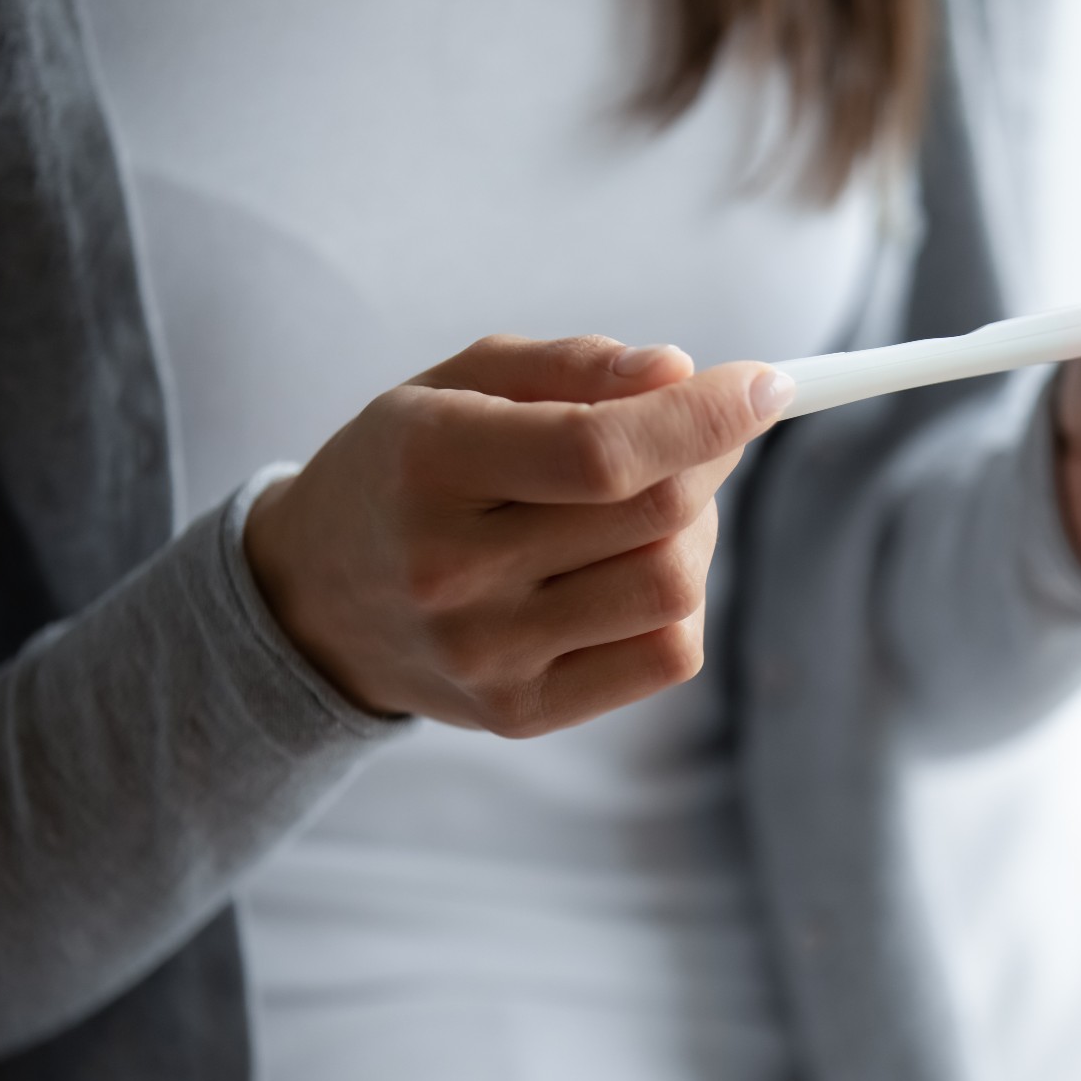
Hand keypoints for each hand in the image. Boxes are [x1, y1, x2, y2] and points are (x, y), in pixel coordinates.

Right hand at [244, 335, 793, 733]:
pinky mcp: (520, 713)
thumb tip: (682, 372)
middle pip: (655, 516)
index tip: (766, 385)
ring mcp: (487, 655)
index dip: (704, 416)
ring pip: (672, 587)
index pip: (600, 450)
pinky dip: (677, 602)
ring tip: (650, 506)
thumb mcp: (461, 382)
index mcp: (431, 463)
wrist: (314, 600)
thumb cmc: (408, 467)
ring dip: (694, 532)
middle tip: (697, 435)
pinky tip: (630, 570)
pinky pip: (666, 657)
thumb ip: (573, 367)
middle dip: (707, 459)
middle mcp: (452, 570)